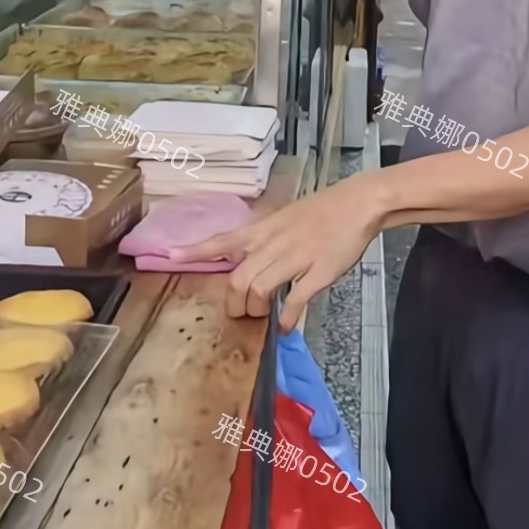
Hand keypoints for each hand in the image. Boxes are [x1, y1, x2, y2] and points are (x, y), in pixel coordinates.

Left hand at [170, 172, 385, 329]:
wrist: (357, 203)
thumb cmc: (322, 211)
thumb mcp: (284, 218)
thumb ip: (265, 240)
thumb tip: (250, 261)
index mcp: (263, 229)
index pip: (223, 240)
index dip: (197, 250)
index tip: (171, 255)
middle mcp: (273, 244)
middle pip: (238, 279)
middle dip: (235, 302)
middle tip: (241, 312)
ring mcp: (295, 258)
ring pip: (259, 290)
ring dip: (257, 310)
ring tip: (264, 315)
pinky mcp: (318, 272)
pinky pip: (294, 301)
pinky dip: (287, 318)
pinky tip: (287, 325)